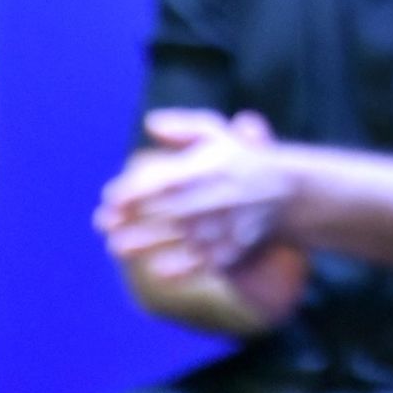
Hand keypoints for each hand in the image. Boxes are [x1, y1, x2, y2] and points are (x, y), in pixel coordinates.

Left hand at [94, 109, 293, 280]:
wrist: (291, 193)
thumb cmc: (245, 161)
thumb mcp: (219, 135)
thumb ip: (184, 128)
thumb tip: (150, 122)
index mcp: (206, 168)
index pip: (160, 180)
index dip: (131, 191)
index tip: (109, 197)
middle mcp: (212, 197)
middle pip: (161, 210)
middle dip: (128, 218)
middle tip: (101, 224)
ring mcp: (221, 227)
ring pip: (175, 238)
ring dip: (143, 243)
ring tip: (116, 246)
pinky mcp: (232, 250)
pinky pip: (200, 262)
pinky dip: (179, 267)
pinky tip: (158, 270)